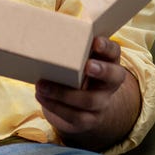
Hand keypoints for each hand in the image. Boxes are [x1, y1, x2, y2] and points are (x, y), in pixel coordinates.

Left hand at [35, 36, 140, 150]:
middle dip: (101, 70)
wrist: (80, 107)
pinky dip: (55, 106)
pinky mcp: (89, 119)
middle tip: (87, 65)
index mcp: (109, 62)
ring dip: (63, 93)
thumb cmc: (74, 72)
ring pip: (90, 100)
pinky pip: (75, 116)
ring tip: (42, 85)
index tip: (96, 42)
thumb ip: (69, 49)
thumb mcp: (77, 60)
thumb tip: (40, 34)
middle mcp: (110, 83)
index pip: (114, 52)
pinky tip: (41, 96)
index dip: (107, 47)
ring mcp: (101, 103)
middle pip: (114, 77)